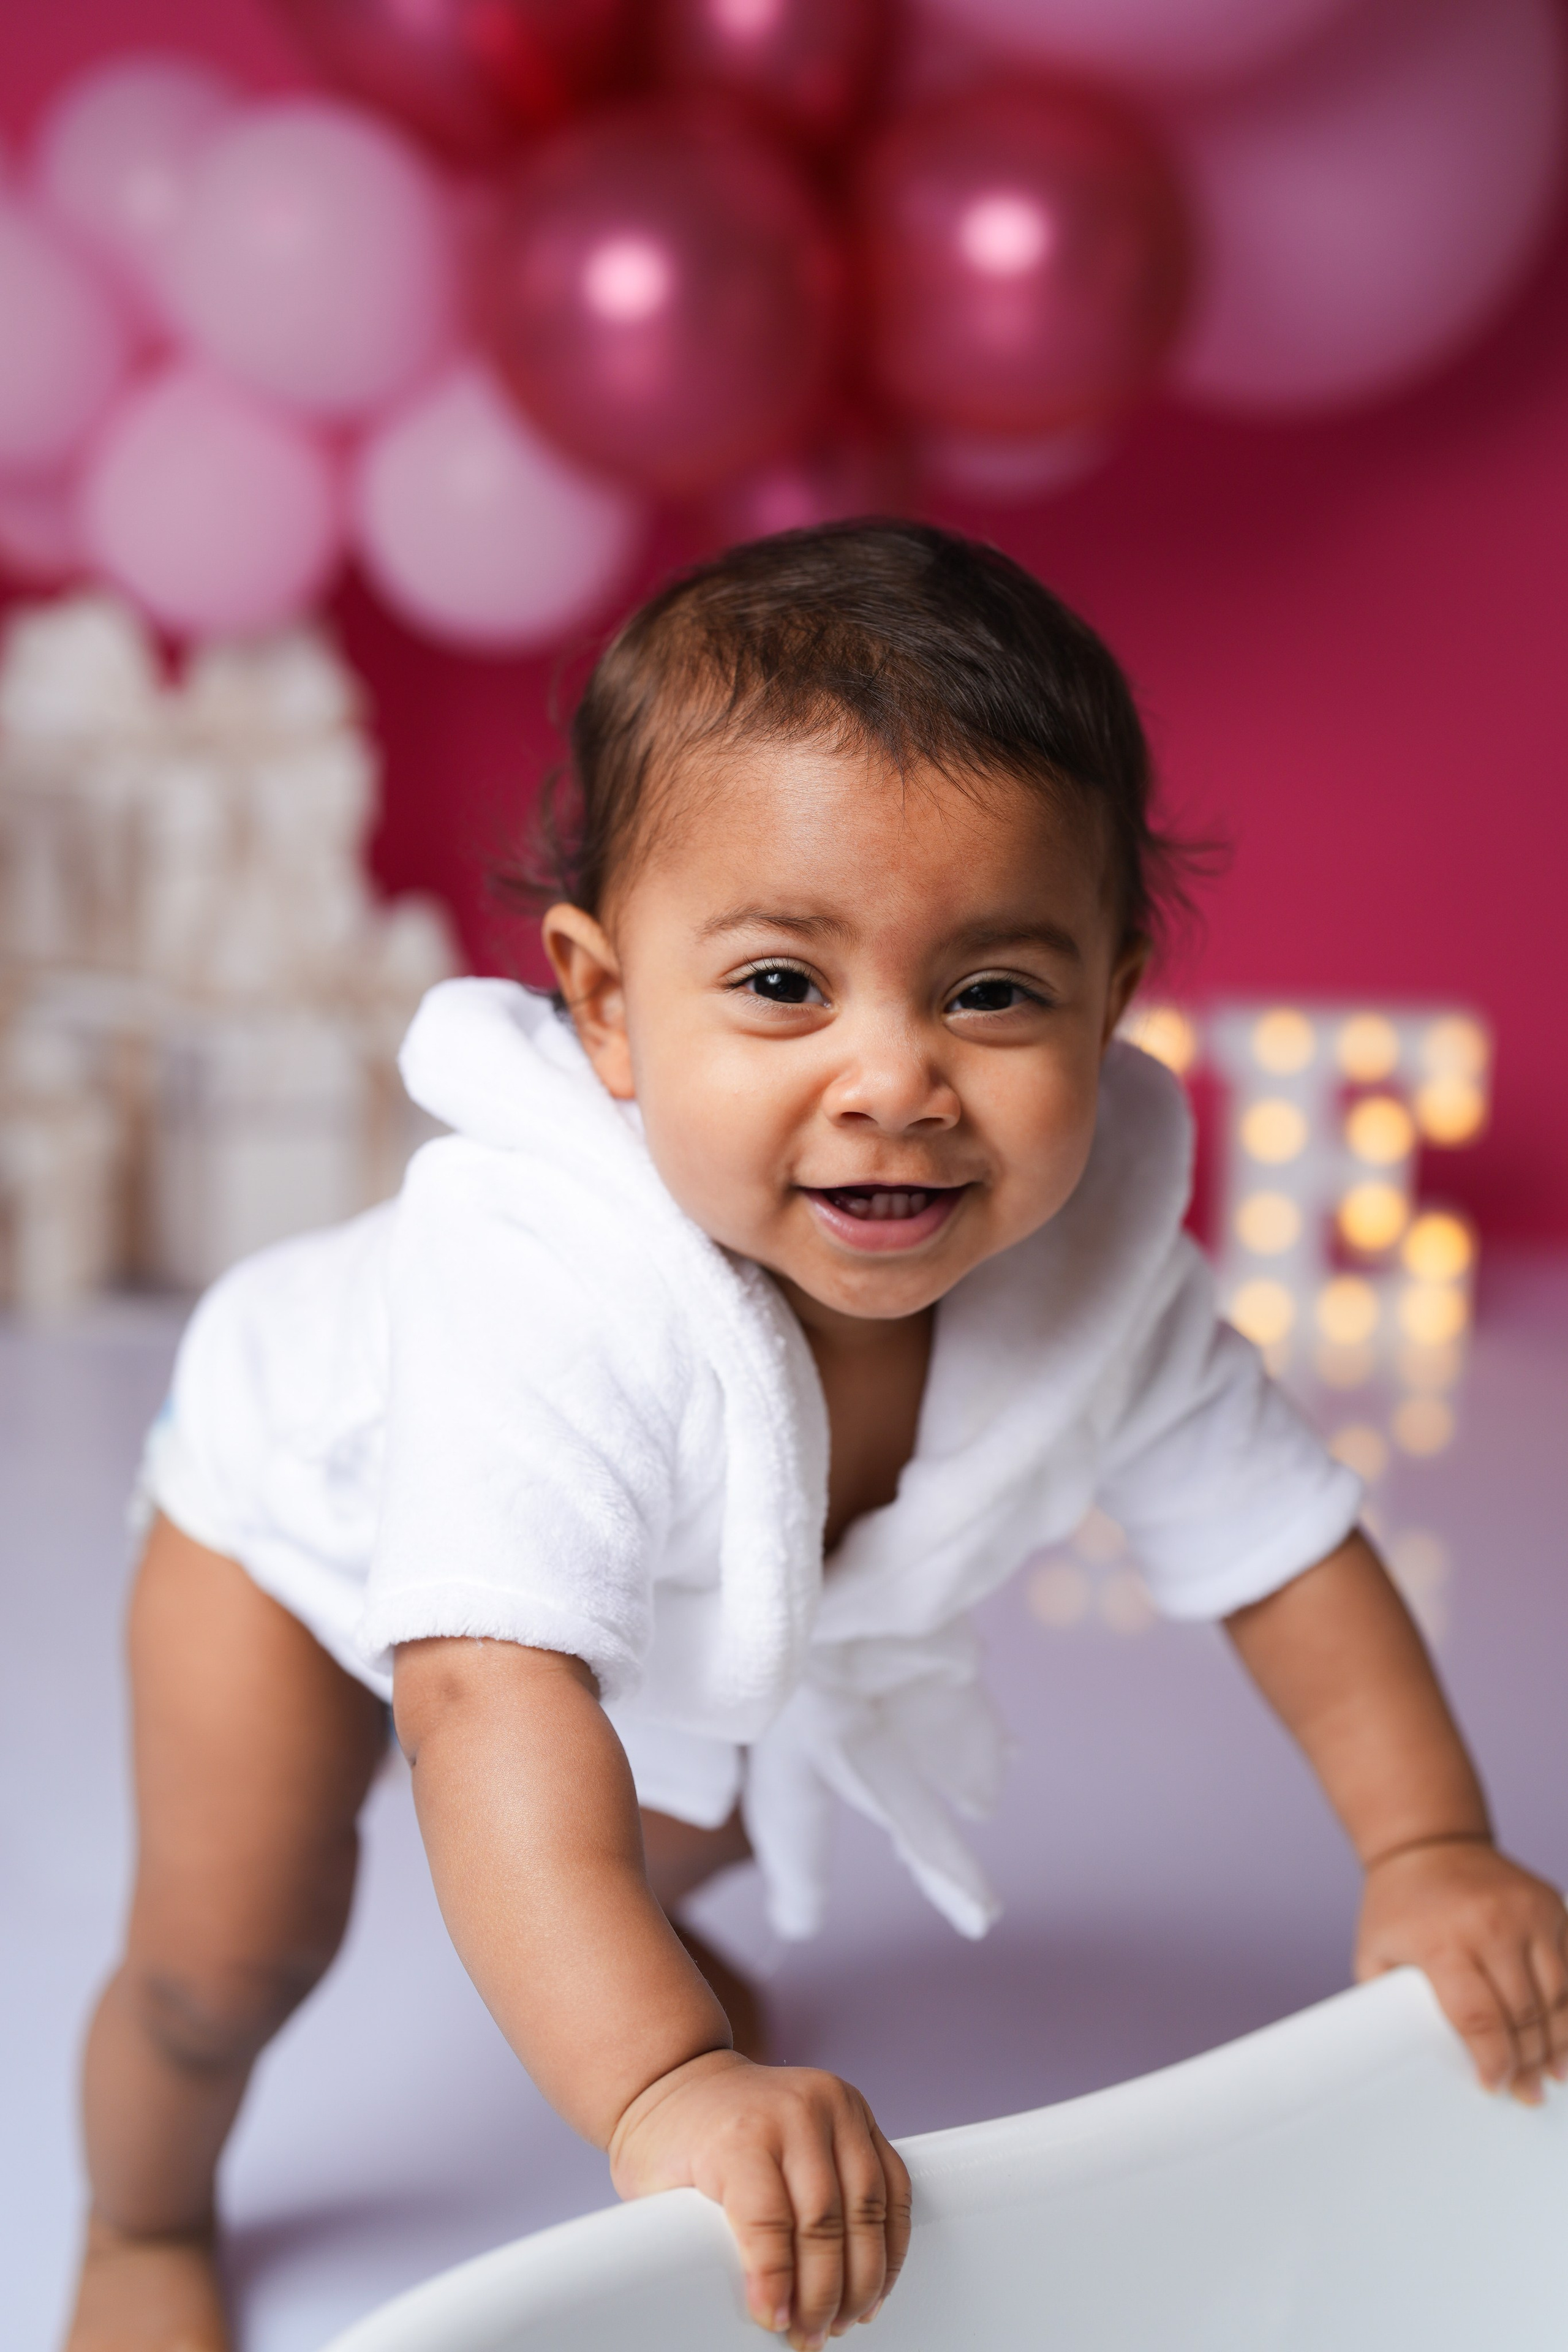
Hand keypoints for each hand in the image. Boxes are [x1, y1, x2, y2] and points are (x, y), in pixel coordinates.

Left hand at [607, 2049, 911, 2346]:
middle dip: (825, 2293)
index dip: (777, 2284)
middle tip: (813, 2336)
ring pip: (868, 2207)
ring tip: (846, 2318)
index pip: (768, 2221)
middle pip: (825, 2221)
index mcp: (740, 2133)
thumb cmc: (672, 2139)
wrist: (685, 2079)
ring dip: (865, 2275)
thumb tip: (742, 2308)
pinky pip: (893, 2182)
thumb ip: (701, 2241)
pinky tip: (876, 2278)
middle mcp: (795, 2113)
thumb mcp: (663, 2189)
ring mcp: (833, 2106)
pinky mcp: (859, 2110)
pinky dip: (891, 2238)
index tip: (778, 2323)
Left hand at [1355, 1836, 1567, 2102]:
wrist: (1427, 1843)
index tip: (1494, 2086)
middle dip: (1529, 2062)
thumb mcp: (1375, 1953)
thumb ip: (1391, 2004)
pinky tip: (1567, 2037)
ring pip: (1560, 1996)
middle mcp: (1490, 1923)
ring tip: (1553, 2075)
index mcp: (1442, 1940)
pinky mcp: (1552, 1904)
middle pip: (1525, 2014)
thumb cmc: (1398, 1907)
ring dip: (1559, 2043)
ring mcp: (1528, 1911)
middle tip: (1527, 2092)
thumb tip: (1410, 2058)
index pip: (1479, 2018)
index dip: (1493, 2061)